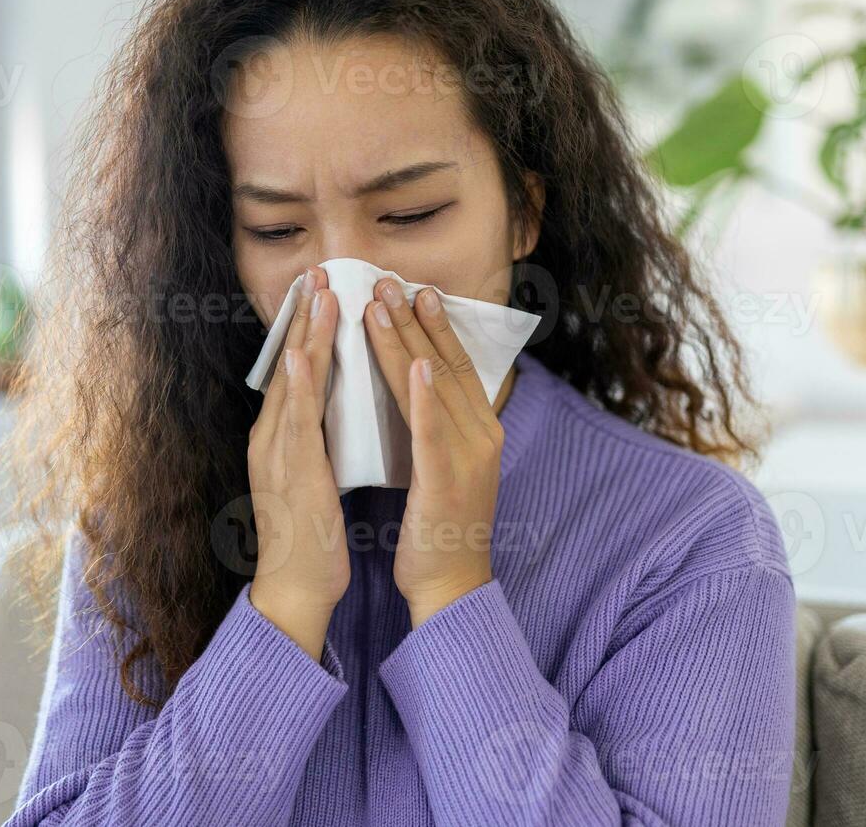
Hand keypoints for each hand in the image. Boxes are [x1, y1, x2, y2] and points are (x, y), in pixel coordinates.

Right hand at [246, 266, 348, 659]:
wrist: (296, 591)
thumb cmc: (309, 539)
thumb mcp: (313, 478)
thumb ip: (316, 441)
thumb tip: (331, 409)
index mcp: (281, 437)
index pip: (296, 371)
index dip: (307, 327)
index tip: (321, 288)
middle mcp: (272, 437)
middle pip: (288, 365)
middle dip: (303, 316)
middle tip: (317, 270)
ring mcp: (277, 452)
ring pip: (292, 382)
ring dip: (304, 334)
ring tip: (317, 292)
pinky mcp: (290, 472)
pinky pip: (295, 420)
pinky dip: (297, 383)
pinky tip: (300, 352)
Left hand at [363, 279, 500, 627]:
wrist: (449, 586)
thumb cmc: (438, 528)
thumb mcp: (442, 467)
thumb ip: (435, 427)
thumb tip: (416, 388)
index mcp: (479, 432)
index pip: (455, 366)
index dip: (434, 325)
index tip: (413, 288)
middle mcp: (481, 436)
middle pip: (445, 365)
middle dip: (416, 319)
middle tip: (388, 279)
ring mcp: (468, 458)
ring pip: (433, 387)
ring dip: (409, 341)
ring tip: (383, 304)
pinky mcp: (447, 481)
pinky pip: (434, 431)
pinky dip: (424, 395)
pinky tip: (414, 363)